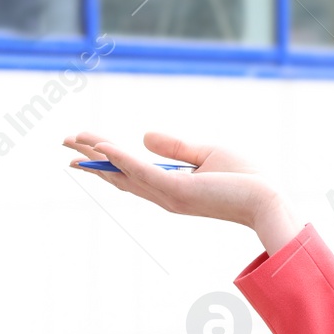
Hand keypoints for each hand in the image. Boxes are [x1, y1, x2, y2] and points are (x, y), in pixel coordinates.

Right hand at [63, 130, 303, 248]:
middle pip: (118, 175)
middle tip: (65, 143)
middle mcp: (164, 195)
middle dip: (91, 158)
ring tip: (75, 141)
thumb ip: (175, 148)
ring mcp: (168, 195)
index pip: (130, 172)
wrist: (268, 198)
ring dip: (98, 155)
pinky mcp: (178, 191)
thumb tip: (144, 135)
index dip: (105, 159)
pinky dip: (122, 159)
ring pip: (124, 172)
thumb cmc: (244, 180)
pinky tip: (104, 147)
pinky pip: (143, 172)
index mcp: (170, 187)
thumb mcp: (206, 154)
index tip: (83, 146)